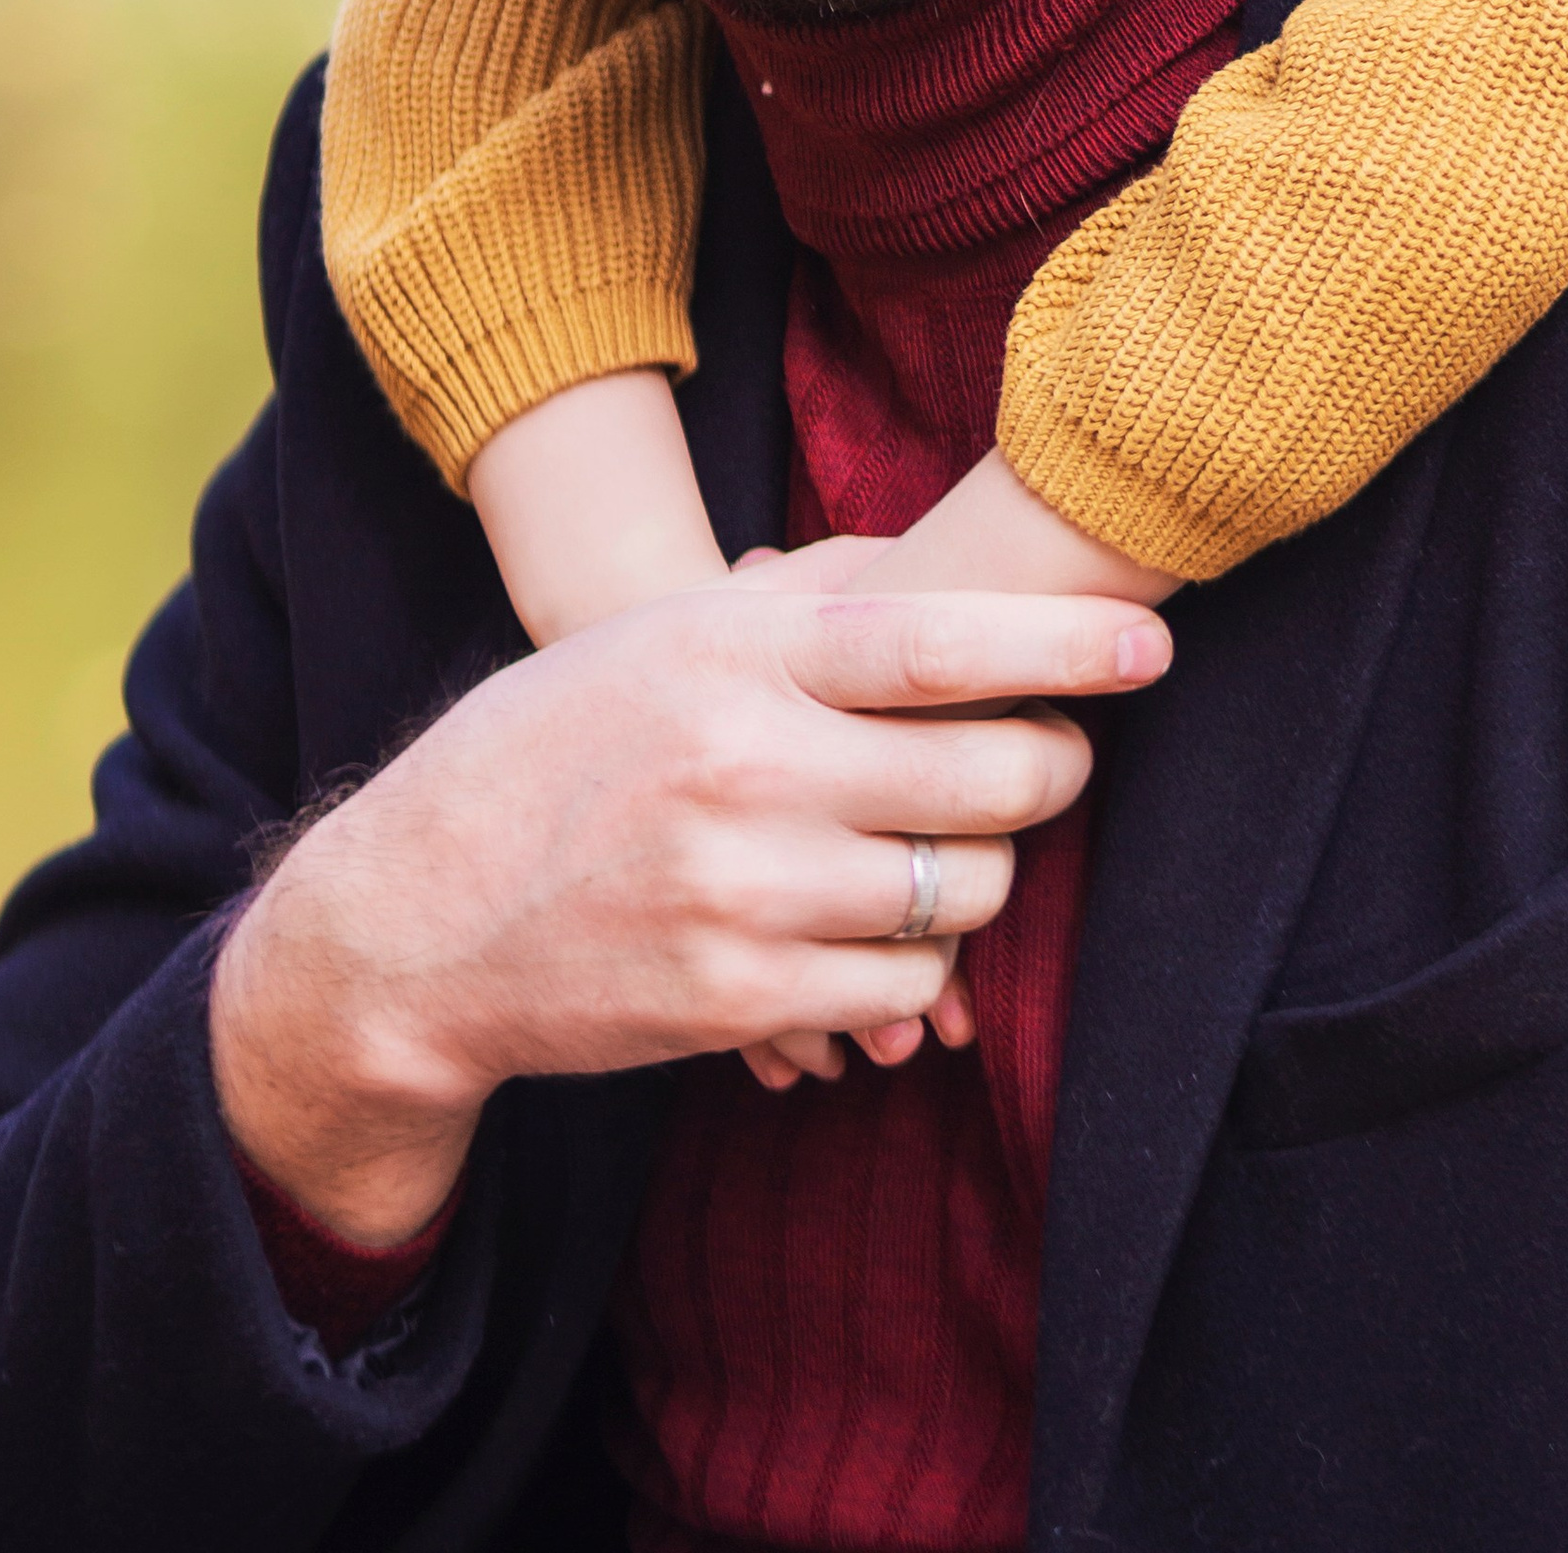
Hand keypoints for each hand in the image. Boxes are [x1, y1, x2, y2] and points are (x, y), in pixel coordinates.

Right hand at [209, 575, 1166, 1244]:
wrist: (414, 918)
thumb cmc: (556, 746)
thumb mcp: (660, 635)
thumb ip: (801, 598)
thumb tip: (931, 564)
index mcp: (735, 656)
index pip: (938, 642)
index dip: (1064, 648)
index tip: (1152, 649)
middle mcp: (745, 768)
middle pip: (988, 778)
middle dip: (1050, 770)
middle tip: (1049, 759)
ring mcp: (742, 893)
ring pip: (964, 891)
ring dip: (986, 872)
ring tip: (953, 844)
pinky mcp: (734, 1002)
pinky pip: (905, 986)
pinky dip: (920, 963)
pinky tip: (880, 927)